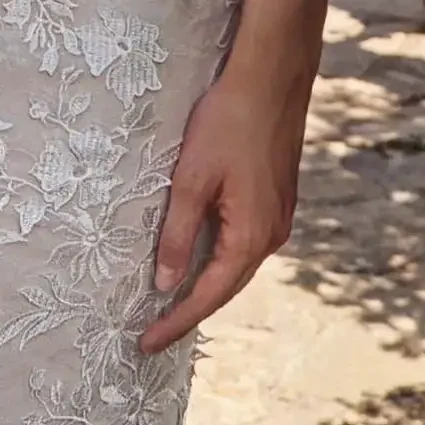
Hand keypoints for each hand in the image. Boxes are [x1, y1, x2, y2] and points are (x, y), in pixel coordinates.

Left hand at [137, 63, 311, 354]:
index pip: (208, 295)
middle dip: (190, 311)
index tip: (146, 344)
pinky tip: (200, 258)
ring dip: (206, 286)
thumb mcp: (191, 179)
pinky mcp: (276, 199)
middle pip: (226, 287)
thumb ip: (178, 234)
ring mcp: (277, 218)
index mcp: (251, 236)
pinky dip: (219, 259)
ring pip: (237, 265)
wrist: (271, 79)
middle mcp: (271, 235)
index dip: (176, 322)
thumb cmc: (228, 122)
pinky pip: (244, 243)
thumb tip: (166, 282)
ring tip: (171, 304)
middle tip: (153, 333)